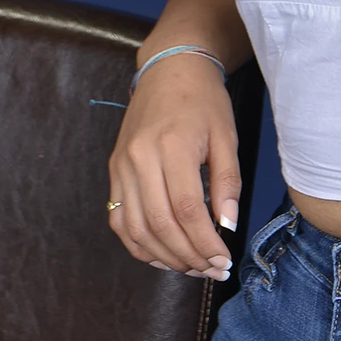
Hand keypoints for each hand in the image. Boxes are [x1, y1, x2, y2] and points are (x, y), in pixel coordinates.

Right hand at [107, 51, 239, 279]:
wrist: (169, 70)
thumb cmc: (204, 100)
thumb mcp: (227, 136)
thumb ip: (227, 182)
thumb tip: (227, 226)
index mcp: (171, 146)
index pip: (186, 210)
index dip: (204, 242)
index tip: (222, 260)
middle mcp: (139, 158)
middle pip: (160, 224)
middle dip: (188, 256)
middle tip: (211, 270)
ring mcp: (121, 166)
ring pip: (136, 228)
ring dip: (164, 256)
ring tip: (192, 267)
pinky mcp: (113, 171)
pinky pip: (119, 219)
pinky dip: (139, 244)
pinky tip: (162, 255)